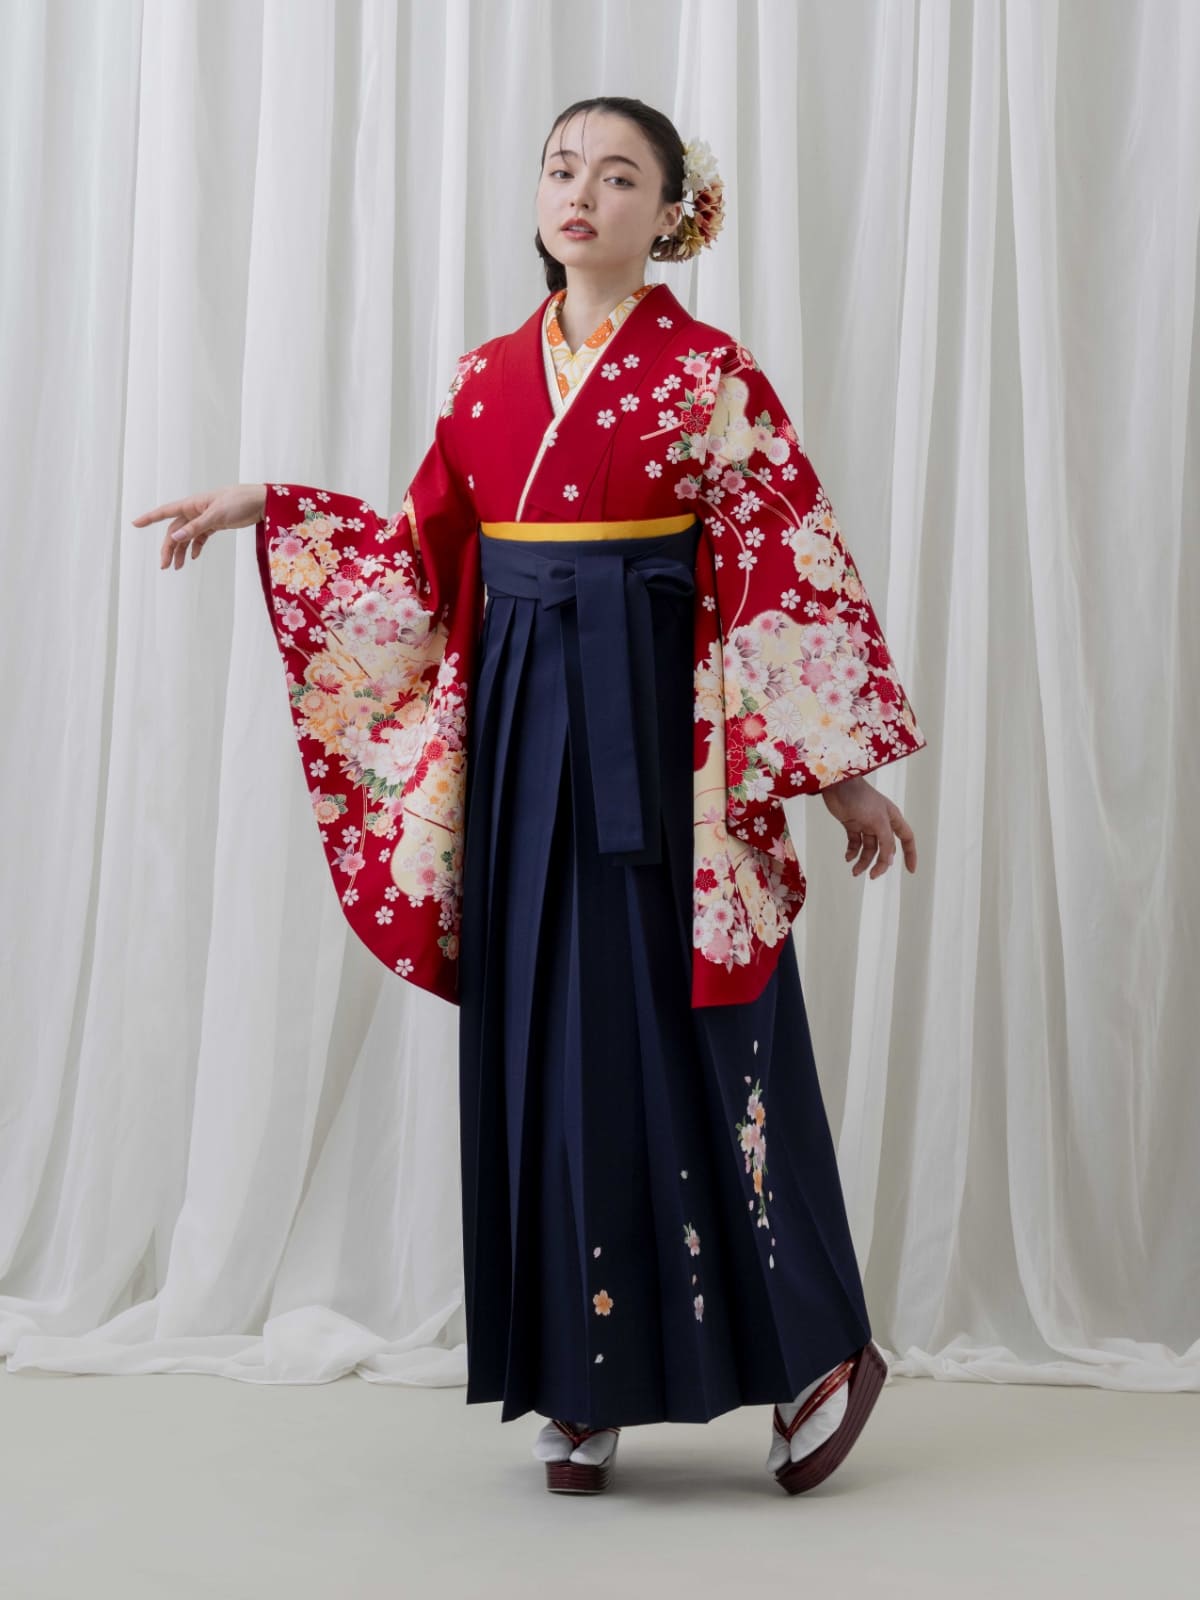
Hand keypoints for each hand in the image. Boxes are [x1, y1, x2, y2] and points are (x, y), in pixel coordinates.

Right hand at [131, 483, 267, 570]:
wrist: (261, 502)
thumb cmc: (239, 501)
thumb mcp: (216, 515)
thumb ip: (196, 527)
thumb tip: (175, 537)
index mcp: (192, 504)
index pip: (166, 511)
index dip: (149, 518)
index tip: (134, 523)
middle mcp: (195, 510)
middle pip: (175, 531)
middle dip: (169, 548)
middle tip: (165, 566)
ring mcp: (204, 518)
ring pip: (187, 536)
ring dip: (181, 551)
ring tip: (177, 567)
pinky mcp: (215, 524)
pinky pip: (200, 537)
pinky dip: (195, 547)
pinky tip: (193, 557)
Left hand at [820, 774, 917, 879]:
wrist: (837, 785)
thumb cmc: (861, 798)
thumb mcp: (878, 821)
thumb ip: (886, 841)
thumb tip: (889, 861)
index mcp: (892, 818)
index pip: (907, 839)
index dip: (910, 854)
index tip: (910, 871)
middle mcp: (881, 822)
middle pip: (885, 848)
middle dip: (880, 863)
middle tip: (872, 876)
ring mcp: (866, 823)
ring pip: (869, 848)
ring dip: (863, 861)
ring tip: (854, 871)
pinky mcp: (852, 824)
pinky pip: (855, 843)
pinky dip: (852, 851)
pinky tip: (848, 857)